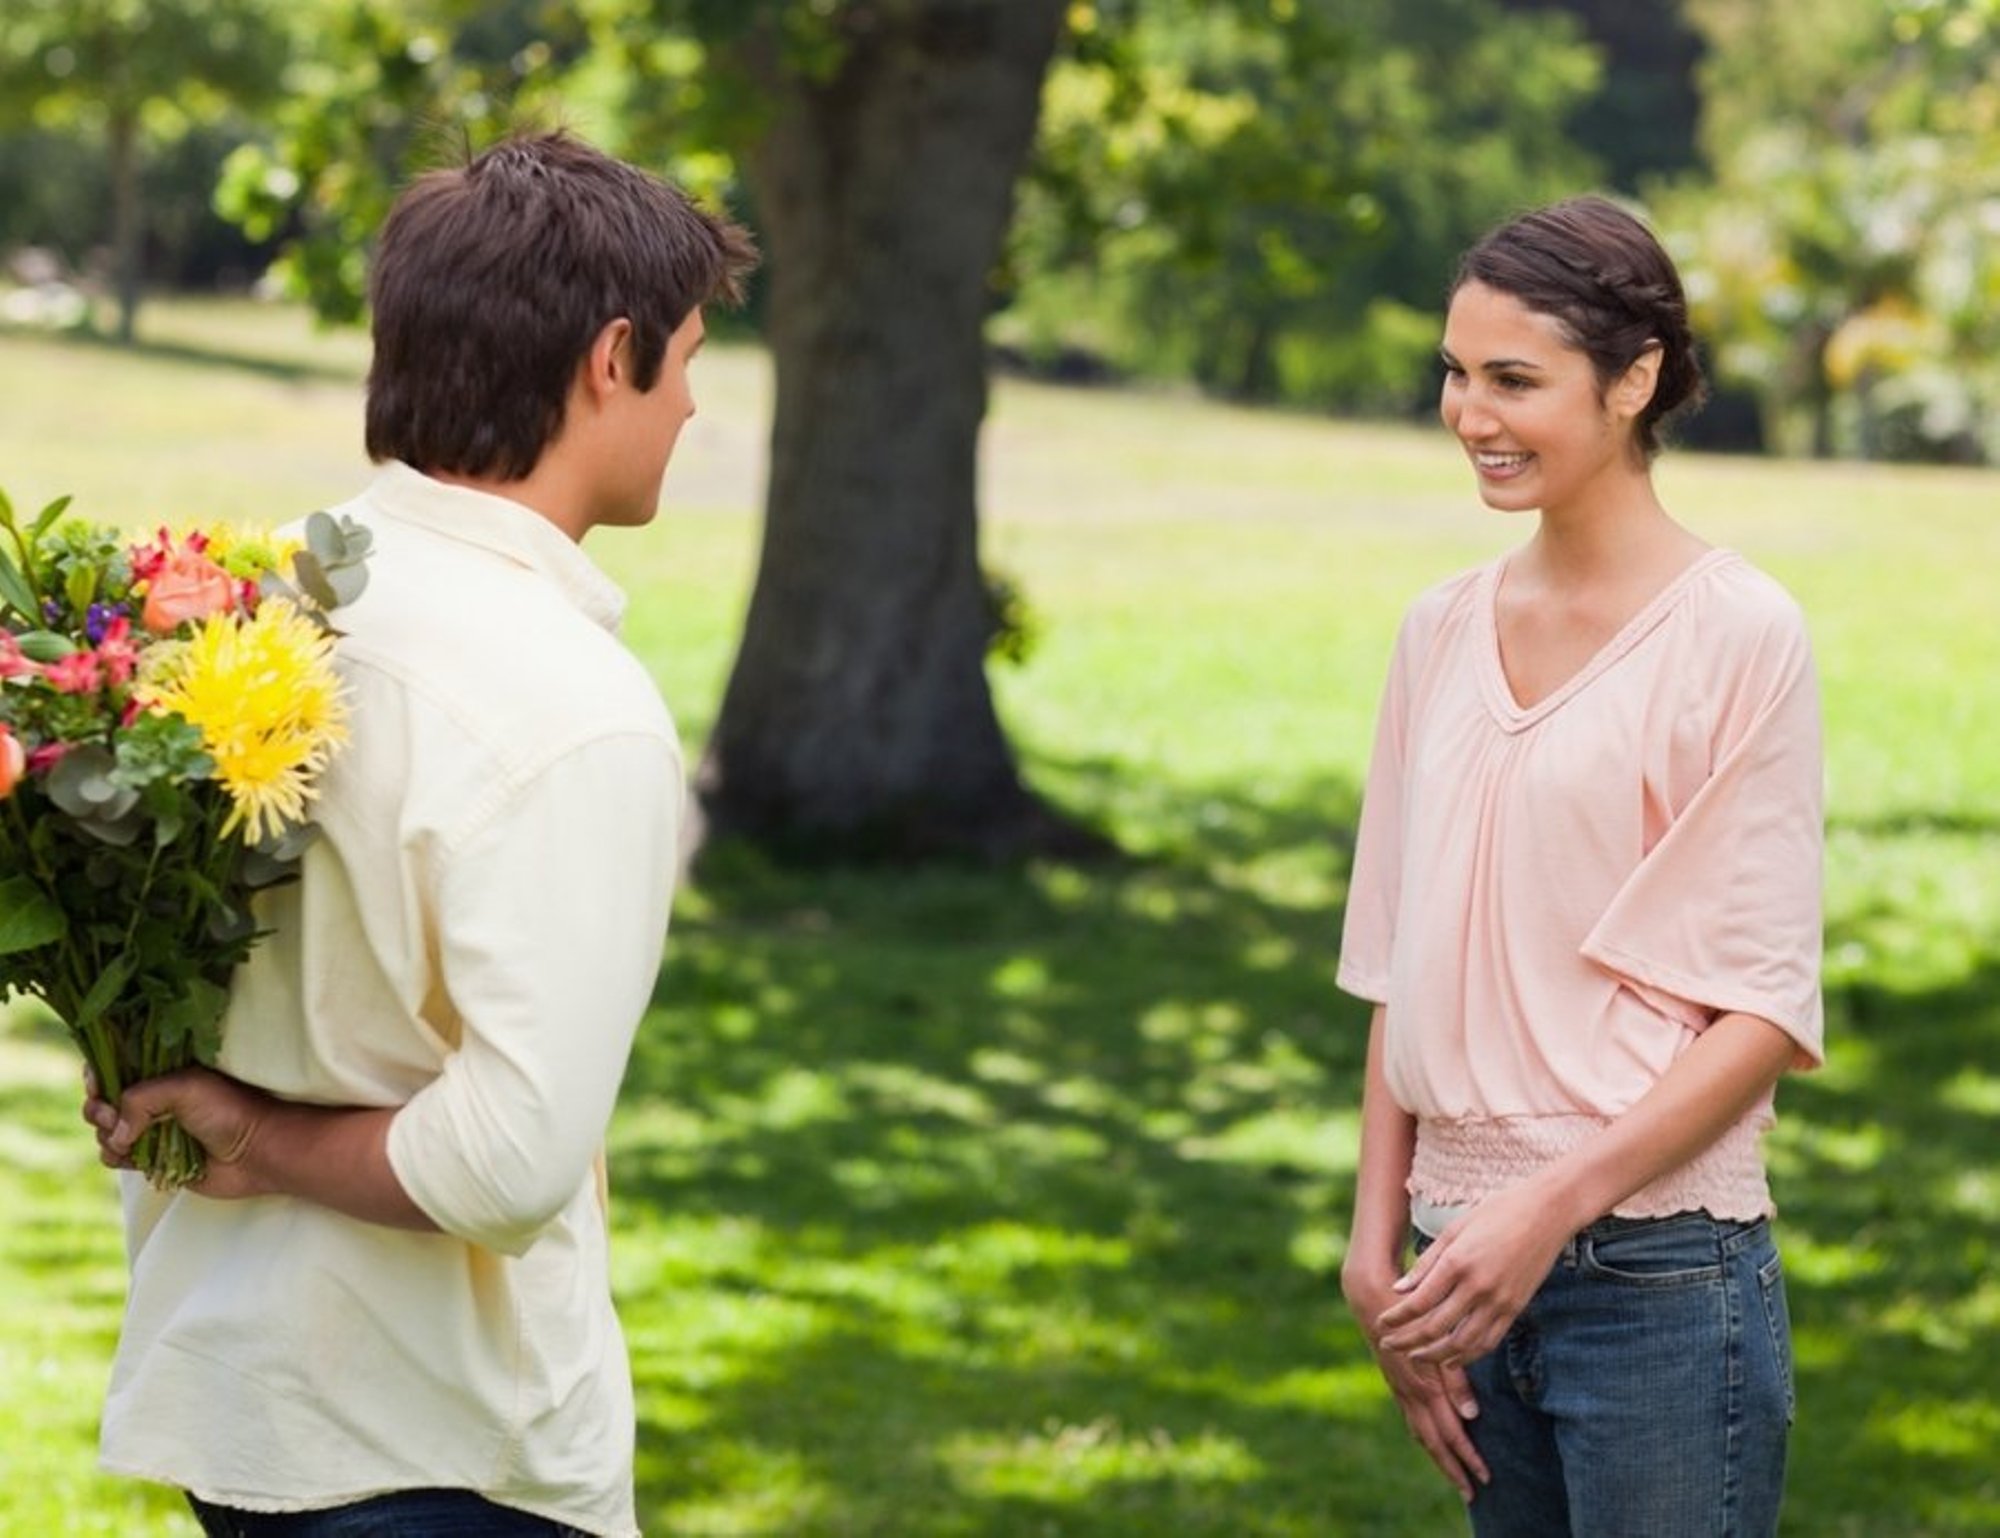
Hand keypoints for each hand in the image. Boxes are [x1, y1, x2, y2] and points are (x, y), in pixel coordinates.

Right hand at [82, 1065, 277, 1199]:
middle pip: (102, 1100)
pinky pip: (114, 1156)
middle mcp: (152, 1097)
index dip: (98, 1077)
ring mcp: (150, 1127)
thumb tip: (116, 1133)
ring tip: (130, 1140)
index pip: (114, 1066)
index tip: (99, 1087)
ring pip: (104, 1130)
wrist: (255, 1152)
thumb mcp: (184, 1088)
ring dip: (107, 1135)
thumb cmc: (229, 1110)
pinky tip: (132, 1156)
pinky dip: (115, 1156)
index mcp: (161, 1071)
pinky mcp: (151, 1157)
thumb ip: (140, 1098)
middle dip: (99, 1109)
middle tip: (115, 1117)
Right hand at [1344, 1260, 1488, 1501]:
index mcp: (1422, 1385)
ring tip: (1454, 1472)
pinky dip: (1425, 1435)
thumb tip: (1470, 1415)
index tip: (1485, 1477)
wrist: (1369, 1291)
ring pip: (1420, 1431)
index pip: (1449, 1432)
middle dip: (1452, 1468)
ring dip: (1438, 1455)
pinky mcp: (1394, 1379)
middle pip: (1433, 1441)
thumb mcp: (1436, 1342)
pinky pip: (1411, 1417)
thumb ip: (1455, 1378)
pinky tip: (1431, 1437)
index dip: (1467, 1456)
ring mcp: (1398, 1387)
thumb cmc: (1411, 1309)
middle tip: (1471, 1491)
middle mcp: (1408, 1392)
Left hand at [1375, 1184, 1575, 1367]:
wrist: (1548, 1212)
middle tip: (1388, 1345)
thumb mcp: (1455, 1229)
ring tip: (1414, 1357)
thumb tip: (1398, 1289)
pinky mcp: (1516, 1309)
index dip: (1397, 1318)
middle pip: (1436, 1327)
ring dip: (1435, 1355)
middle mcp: (1478, 1286)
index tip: (1381, 1324)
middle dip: (1408, 1340)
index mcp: (1457, 1262)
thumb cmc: (1497, 1212)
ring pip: (1462, 1343)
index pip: (1419, 1302)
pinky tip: (1451, 1358)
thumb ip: (1426, 1262)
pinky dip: (1467, 1355)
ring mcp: (1499, 1301)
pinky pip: (1488, 1341)